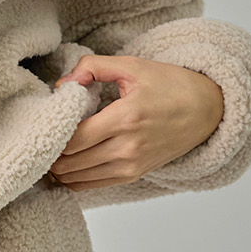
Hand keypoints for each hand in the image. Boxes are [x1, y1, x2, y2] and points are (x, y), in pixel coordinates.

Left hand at [47, 52, 223, 191]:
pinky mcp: (134, 175)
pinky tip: (67, 163)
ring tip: (52, 150)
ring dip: (59, 167)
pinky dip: (74, 178)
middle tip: (43, 136)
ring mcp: (132, 166)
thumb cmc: (171, 85)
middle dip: (51, 152)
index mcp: (125, 118)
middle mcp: (128, 148)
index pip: (73, 139)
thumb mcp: (132, 66)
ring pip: (77, 178)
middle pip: (70, 162)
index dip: (53, 133)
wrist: (207, 110)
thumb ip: (92, 67)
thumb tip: (62, 84)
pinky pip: (92, 185)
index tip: (48, 121)